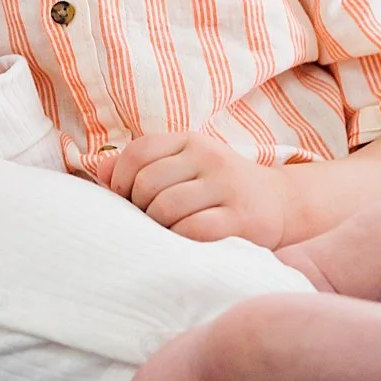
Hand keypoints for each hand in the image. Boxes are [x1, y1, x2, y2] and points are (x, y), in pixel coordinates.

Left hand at [93, 132, 294, 246]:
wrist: (281, 203)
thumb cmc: (220, 189)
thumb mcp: (185, 167)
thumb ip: (143, 166)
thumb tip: (99, 170)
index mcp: (190, 141)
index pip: (138, 152)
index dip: (121, 180)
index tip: (127, 200)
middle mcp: (208, 157)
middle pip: (148, 183)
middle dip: (140, 208)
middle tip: (150, 221)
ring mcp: (226, 186)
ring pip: (166, 207)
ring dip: (158, 226)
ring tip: (168, 231)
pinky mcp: (240, 216)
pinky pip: (193, 228)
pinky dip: (180, 238)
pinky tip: (185, 240)